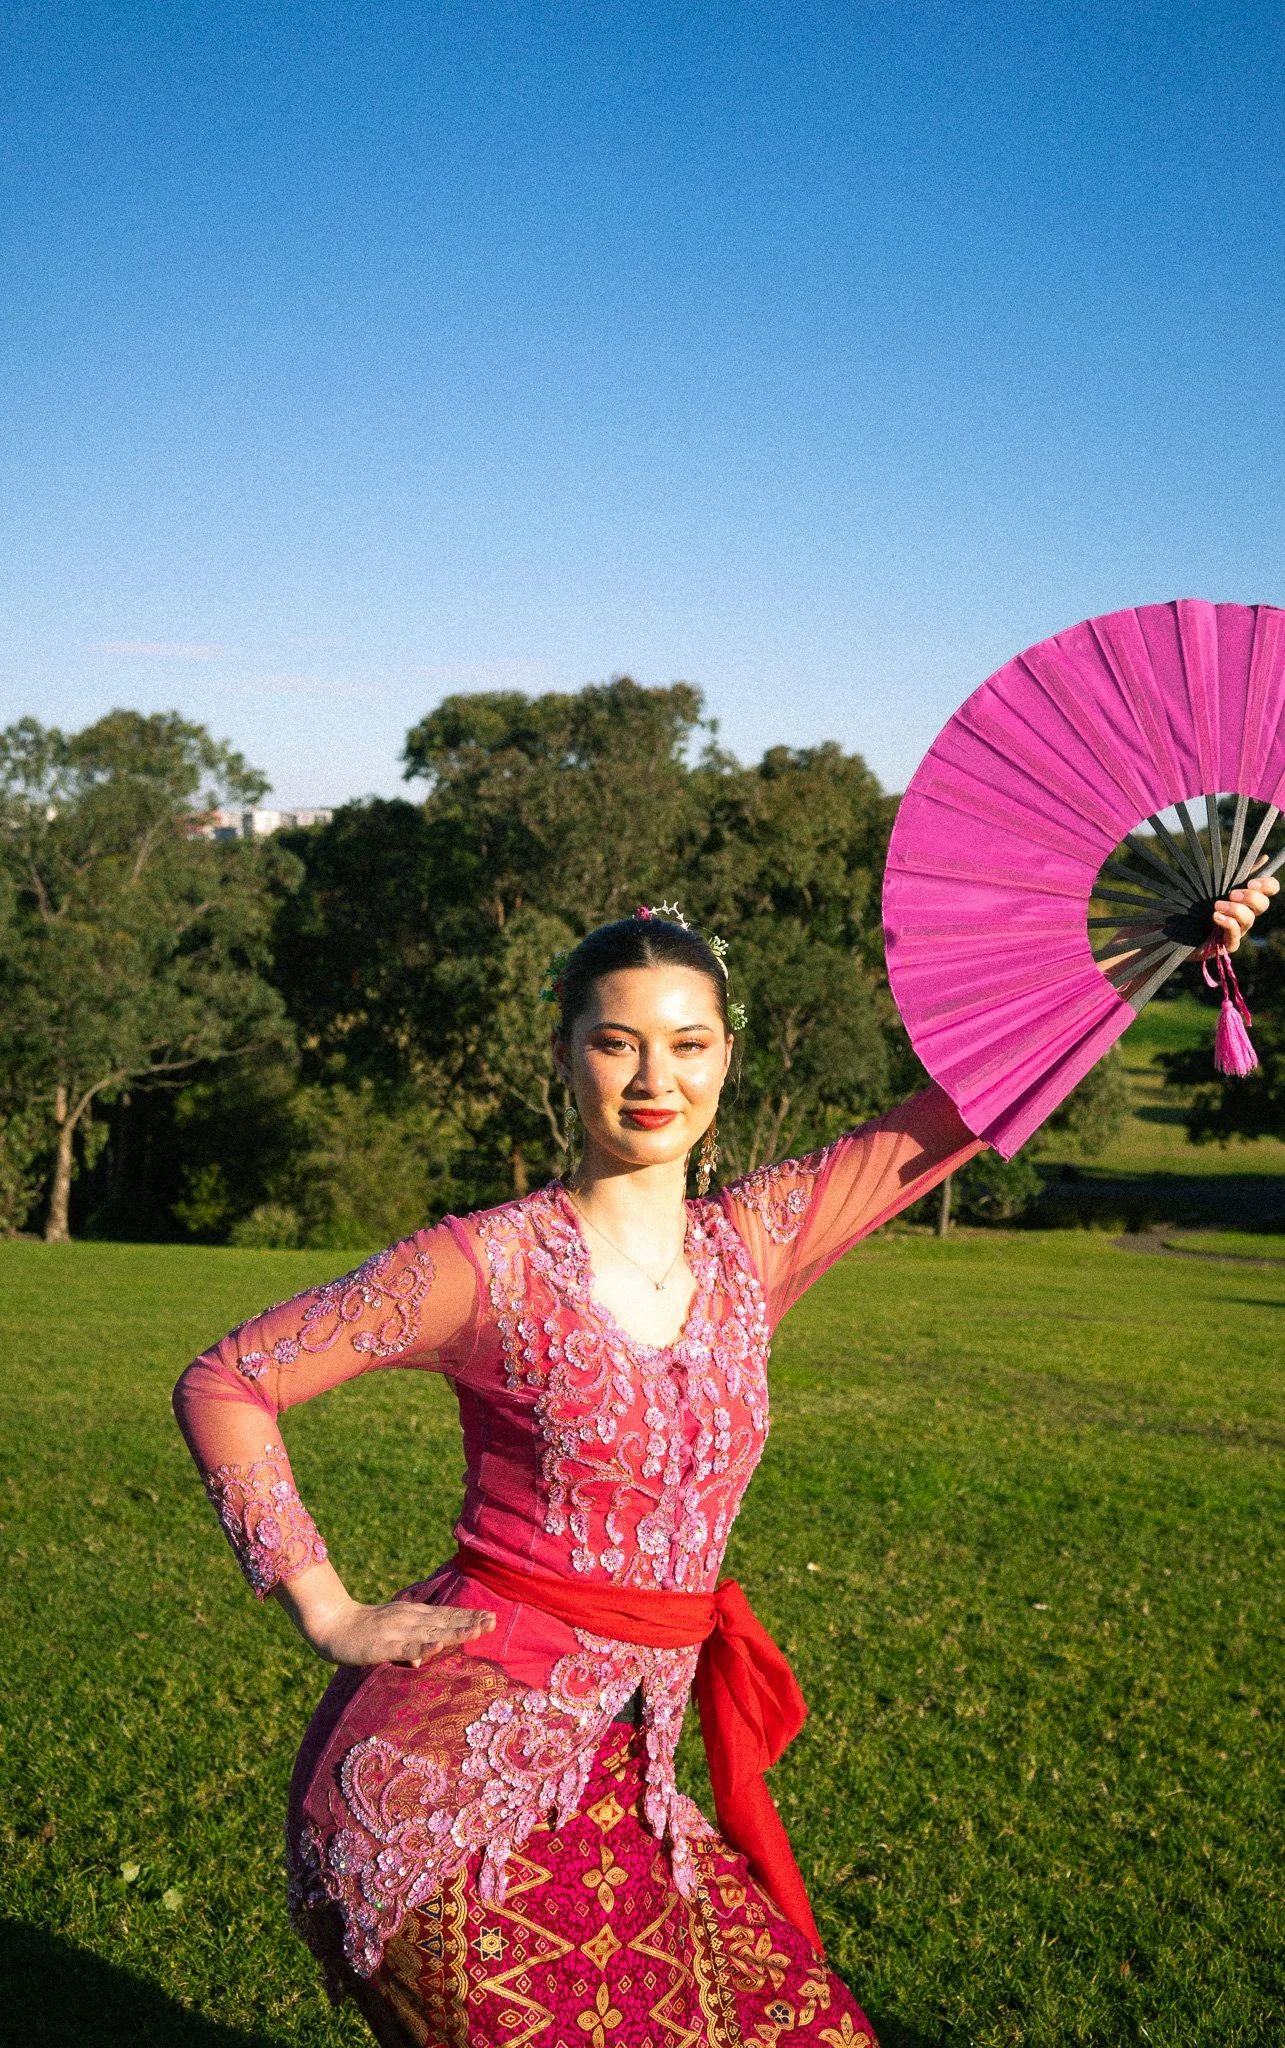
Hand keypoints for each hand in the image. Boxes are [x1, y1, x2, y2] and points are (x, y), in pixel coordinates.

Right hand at [311, 1596, 495, 1667]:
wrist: (333, 1625)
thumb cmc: (365, 1633)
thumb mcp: (393, 1637)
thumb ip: (411, 1645)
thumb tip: (424, 1659)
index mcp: (414, 1616)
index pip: (446, 1615)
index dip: (468, 1616)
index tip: (491, 1617)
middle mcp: (410, 1619)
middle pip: (445, 1621)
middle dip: (470, 1622)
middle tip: (494, 1621)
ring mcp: (398, 1630)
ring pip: (432, 1632)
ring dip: (455, 1631)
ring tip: (477, 1630)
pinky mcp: (383, 1644)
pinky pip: (406, 1647)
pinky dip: (423, 1647)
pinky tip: (438, 1646)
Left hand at [1206, 858, 1279, 955]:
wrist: (1176, 926)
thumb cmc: (1198, 905)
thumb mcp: (1216, 886)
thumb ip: (1238, 874)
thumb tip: (1264, 858)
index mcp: (1247, 899)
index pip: (1270, 890)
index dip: (1267, 885)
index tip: (1251, 882)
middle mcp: (1246, 915)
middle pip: (1263, 905)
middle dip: (1251, 897)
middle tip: (1232, 894)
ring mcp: (1238, 931)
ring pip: (1249, 920)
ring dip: (1235, 910)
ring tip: (1217, 905)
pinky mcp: (1227, 945)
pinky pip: (1235, 936)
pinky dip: (1227, 924)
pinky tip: (1216, 916)